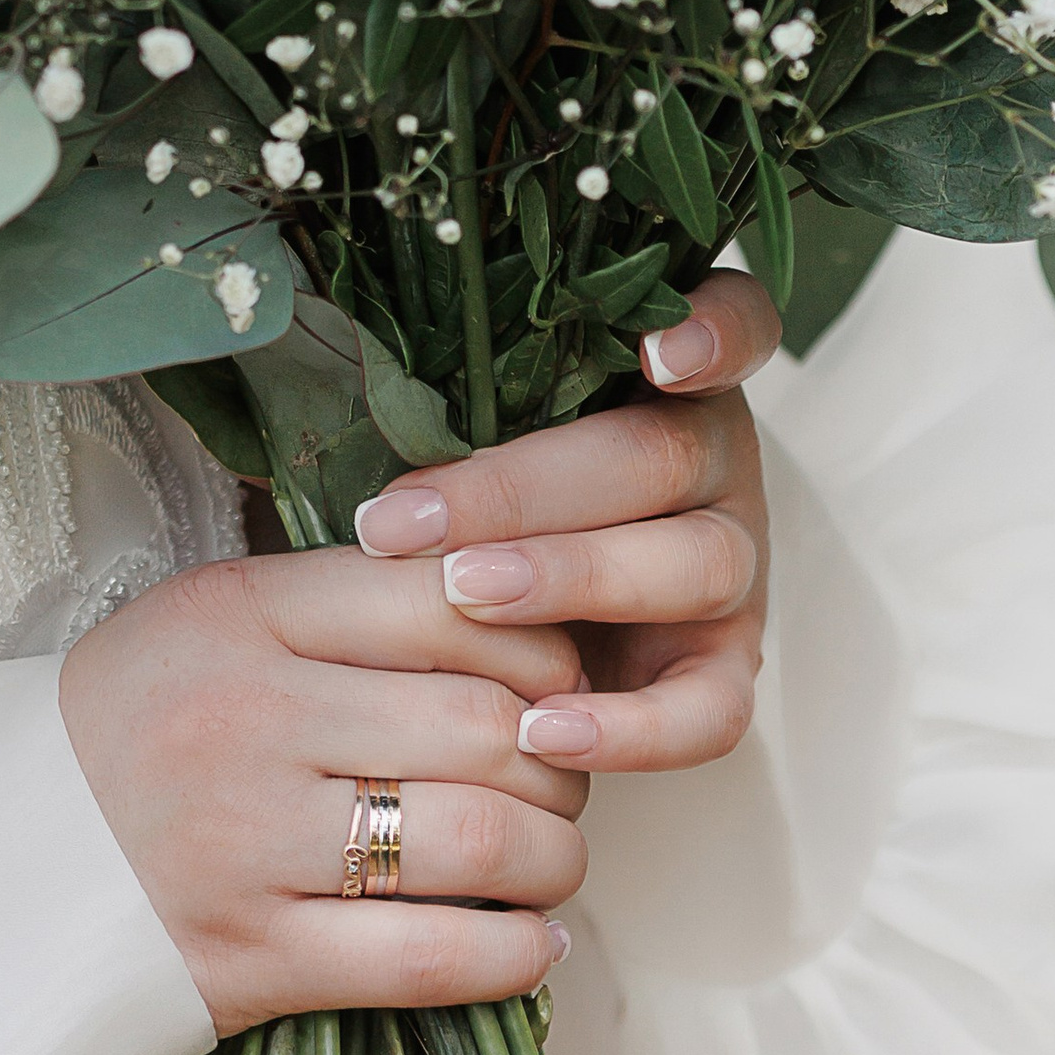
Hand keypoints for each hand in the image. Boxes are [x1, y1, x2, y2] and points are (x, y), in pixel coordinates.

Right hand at [59, 535, 588, 1030]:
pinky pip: (433, 959)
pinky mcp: (257, 960)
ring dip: (554, 853)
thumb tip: (507, 604)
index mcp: (239, 612)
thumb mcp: (213, 618)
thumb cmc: (136, 722)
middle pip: (486, 722)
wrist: (1, 859)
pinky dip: (515, 952)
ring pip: (483, 840)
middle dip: (559, 755)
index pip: (444, 599)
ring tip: (548, 853)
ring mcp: (251, 844)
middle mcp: (250, 717)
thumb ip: (343, 601)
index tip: (550, 672)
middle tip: (557, 770)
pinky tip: (532, 938)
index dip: (534, 640)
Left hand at [349, 272, 778, 775]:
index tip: (656, 349)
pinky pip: (710, 710)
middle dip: (522, 489)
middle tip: (411, 521)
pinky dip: (635, 728)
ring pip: (693, 566)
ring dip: (571, 579)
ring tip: (464, 597)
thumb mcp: (466, 418)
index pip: (735, 323)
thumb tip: (319, 392)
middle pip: (656, 458)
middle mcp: (716, 462)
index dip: (711, 331)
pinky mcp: (724, 669)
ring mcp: (731, 565)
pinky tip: (546, 731)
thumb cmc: (476, 480)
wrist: (513, 604)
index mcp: (667, 378)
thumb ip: (442, 391)